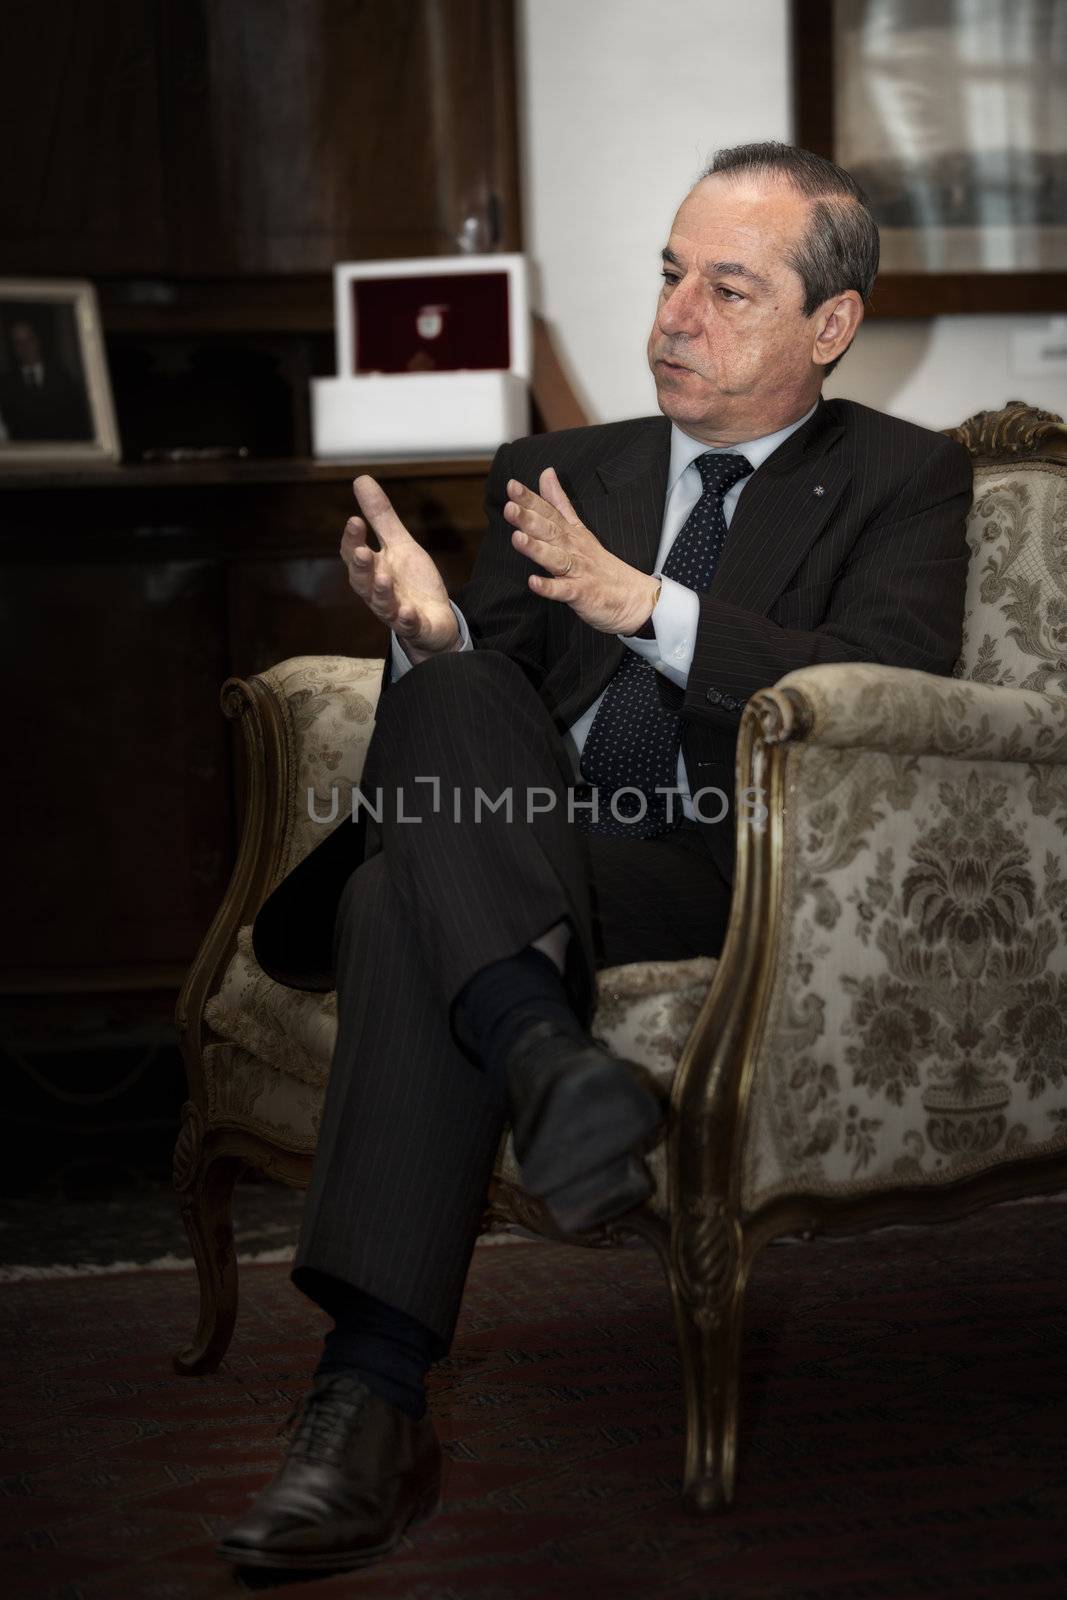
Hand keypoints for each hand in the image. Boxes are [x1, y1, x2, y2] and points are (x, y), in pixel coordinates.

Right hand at [340, 476, 459, 662]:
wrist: (433, 620)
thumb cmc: (411, 582)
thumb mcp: (400, 545)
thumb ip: (380, 517)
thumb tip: (360, 480)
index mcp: (372, 570)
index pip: (354, 553)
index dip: (352, 539)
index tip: (354, 520)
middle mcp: (377, 592)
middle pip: (362, 581)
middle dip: (361, 567)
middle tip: (362, 551)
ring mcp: (394, 611)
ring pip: (382, 604)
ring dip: (381, 592)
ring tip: (384, 578)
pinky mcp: (414, 626)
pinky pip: (407, 625)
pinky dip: (406, 619)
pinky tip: (408, 611)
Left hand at [505, 469, 658, 634]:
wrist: (630, 595)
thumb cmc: (598, 562)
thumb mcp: (579, 527)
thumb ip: (559, 502)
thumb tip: (546, 473)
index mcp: (570, 532)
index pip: (548, 512)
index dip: (530, 500)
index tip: (512, 486)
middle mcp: (572, 548)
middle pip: (550, 531)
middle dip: (529, 520)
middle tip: (510, 508)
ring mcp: (578, 570)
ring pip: (555, 558)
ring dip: (537, 549)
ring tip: (517, 538)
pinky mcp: (581, 593)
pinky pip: (563, 590)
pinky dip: (549, 587)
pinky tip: (533, 582)